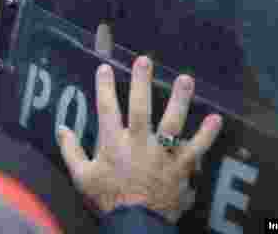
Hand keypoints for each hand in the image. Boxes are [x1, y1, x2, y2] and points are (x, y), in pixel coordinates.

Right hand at [58, 56, 222, 223]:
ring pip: (172, 122)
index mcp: (113, 143)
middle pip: (141, 107)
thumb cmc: (108, 199)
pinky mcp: (180, 167)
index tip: (105, 67)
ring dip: (180, 99)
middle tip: (145, 60)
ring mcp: (162, 154)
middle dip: (142, 82)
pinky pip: (196, 148)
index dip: (104, 86)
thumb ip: (71, 150)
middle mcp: (138, 142)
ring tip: (186, 79)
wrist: (135, 224)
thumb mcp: (81, 177)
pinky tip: (216, 119)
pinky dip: (207, 134)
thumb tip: (61, 128)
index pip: (107, 108)